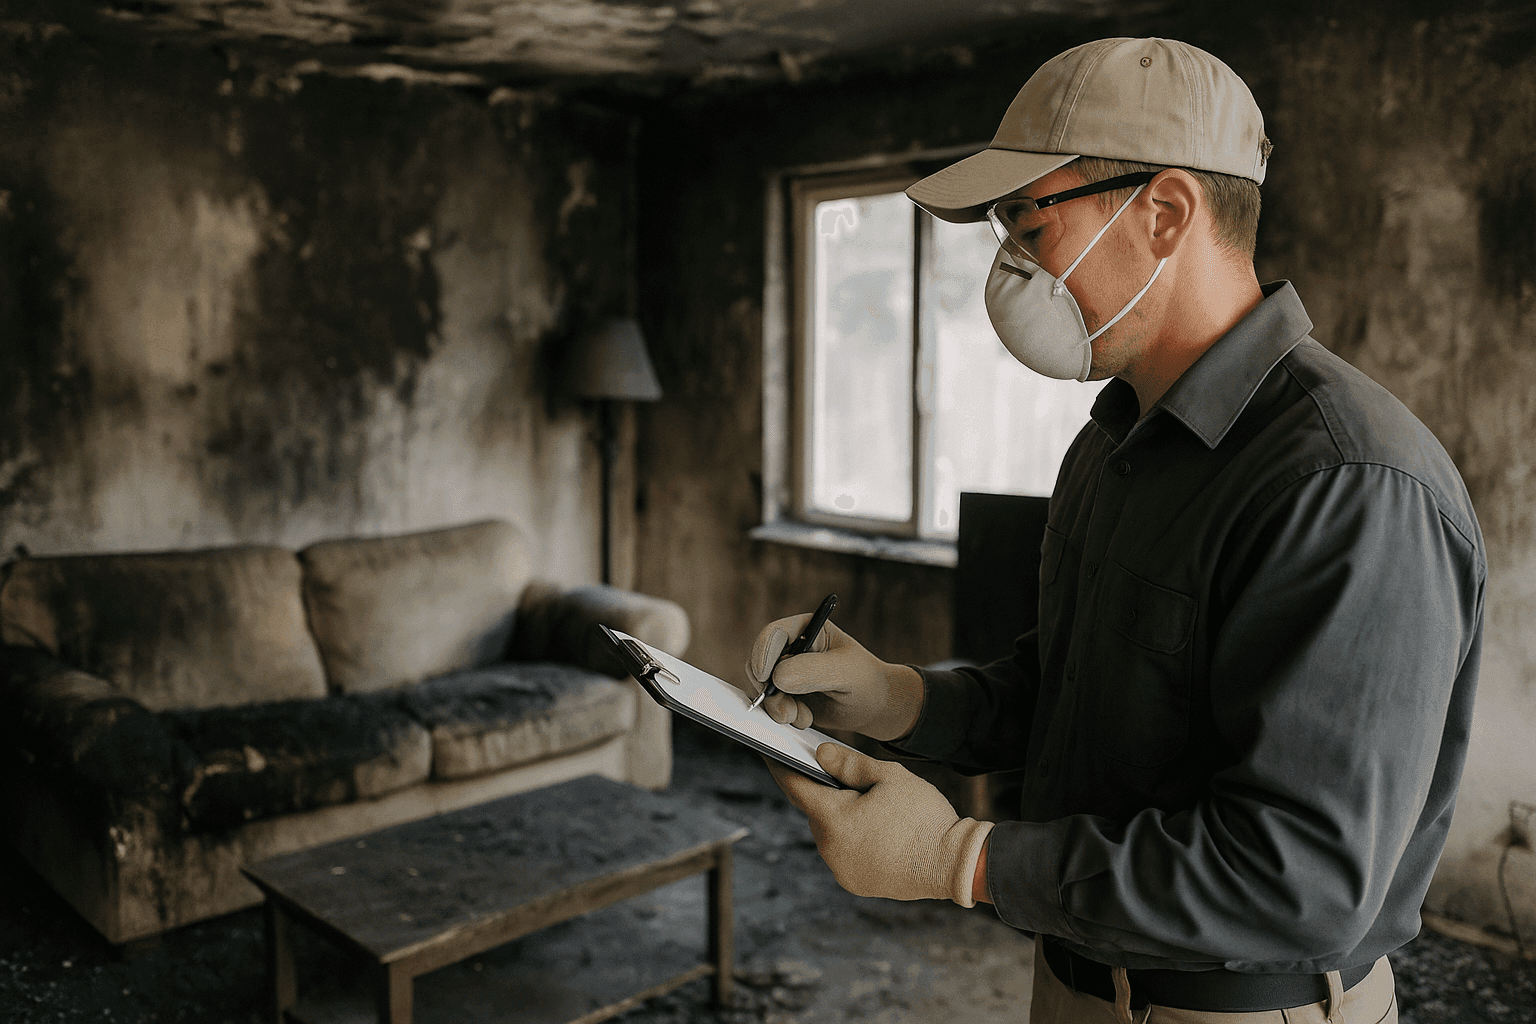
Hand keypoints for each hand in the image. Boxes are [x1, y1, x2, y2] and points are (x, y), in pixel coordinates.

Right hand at [743, 614, 923, 740]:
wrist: (872, 706)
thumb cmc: (865, 681)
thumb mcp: (846, 671)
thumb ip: (813, 670)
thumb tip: (778, 678)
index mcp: (805, 628)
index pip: (773, 635)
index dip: (763, 654)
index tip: (765, 678)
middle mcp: (791, 648)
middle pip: (759, 662)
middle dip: (769, 689)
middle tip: (787, 710)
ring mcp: (785, 671)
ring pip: (761, 687)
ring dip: (777, 706)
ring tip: (803, 717)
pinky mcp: (785, 693)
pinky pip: (769, 704)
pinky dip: (782, 715)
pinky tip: (804, 719)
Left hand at [765, 743, 993, 906]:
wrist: (953, 865)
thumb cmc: (923, 817)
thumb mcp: (889, 777)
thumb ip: (850, 764)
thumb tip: (820, 754)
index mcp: (834, 820)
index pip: (796, 787)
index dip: (781, 766)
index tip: (769, 753)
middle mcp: (830, 850)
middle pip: (815, 811)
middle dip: (824, 792)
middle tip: (843, 775)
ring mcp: (842, 870)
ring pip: (830, 833)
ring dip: (839, 817)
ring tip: (868, 803)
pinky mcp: (856, 883)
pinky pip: (843, 852)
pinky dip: (850, 838)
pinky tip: (874, 828)